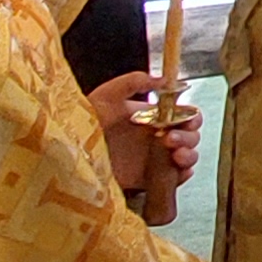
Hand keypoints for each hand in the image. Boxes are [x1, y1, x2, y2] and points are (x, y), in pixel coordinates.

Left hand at [84, 72, 202, 183]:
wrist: (70, 154)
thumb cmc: (85, 122)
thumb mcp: (107, 95)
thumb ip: (135, 81)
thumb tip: (165, 81)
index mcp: (152, 117)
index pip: (184, 114)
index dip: (191, 116)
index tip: (185, 119)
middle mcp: (156, 137)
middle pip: (191, 136)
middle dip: (189, 137)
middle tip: (171, 139)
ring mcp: (154, 160)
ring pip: (187, 157)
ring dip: (189, 155)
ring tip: (175, 155)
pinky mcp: (148, 180)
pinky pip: (175, 179)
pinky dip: (182, 175)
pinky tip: (175, 171)